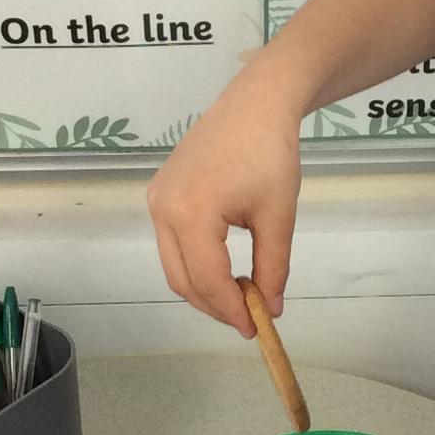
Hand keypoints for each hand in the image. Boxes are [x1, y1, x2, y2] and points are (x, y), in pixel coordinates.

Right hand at [147, 73, 302, 331]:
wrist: (254, 105)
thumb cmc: (271, 155)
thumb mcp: (278, 216)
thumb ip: (273, 267)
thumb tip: (271, 309)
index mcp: (190, 213)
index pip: (208, 280)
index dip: (232, 311)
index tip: (257, 328)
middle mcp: (162, 210)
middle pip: (182, 280)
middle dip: (214, 306)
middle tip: (248, 318)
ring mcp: (156, 201)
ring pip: (174, 266)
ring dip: (204, 288)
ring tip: (240, 296)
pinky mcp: (160, 195)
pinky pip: (172, 245)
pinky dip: (196, 265)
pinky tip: (224, 269)